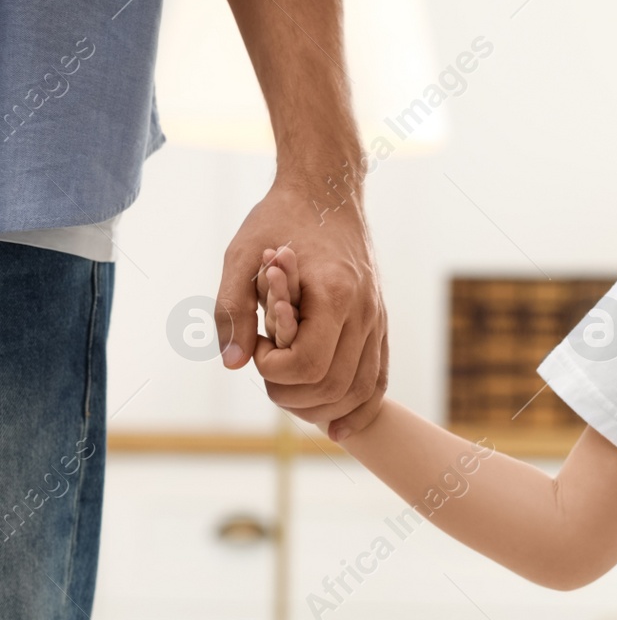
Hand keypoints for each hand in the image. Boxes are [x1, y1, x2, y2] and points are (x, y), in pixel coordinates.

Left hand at [215, 176, 387, 439]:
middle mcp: (365, 312)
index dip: (274, 370)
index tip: (258, 348)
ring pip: (363, 391)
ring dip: (326, 410)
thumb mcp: (241, 255)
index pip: (308, 364)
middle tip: (269, 374)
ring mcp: (378, 320)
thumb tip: (232, 363)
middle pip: (336, 387)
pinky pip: (379, 379)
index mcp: (334, 294)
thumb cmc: (281, 219)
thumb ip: (234, 309)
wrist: (328, 192)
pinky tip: (340, 427)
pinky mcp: (381, 324)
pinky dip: (360, 408)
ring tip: (296, 405)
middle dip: (295, 396)